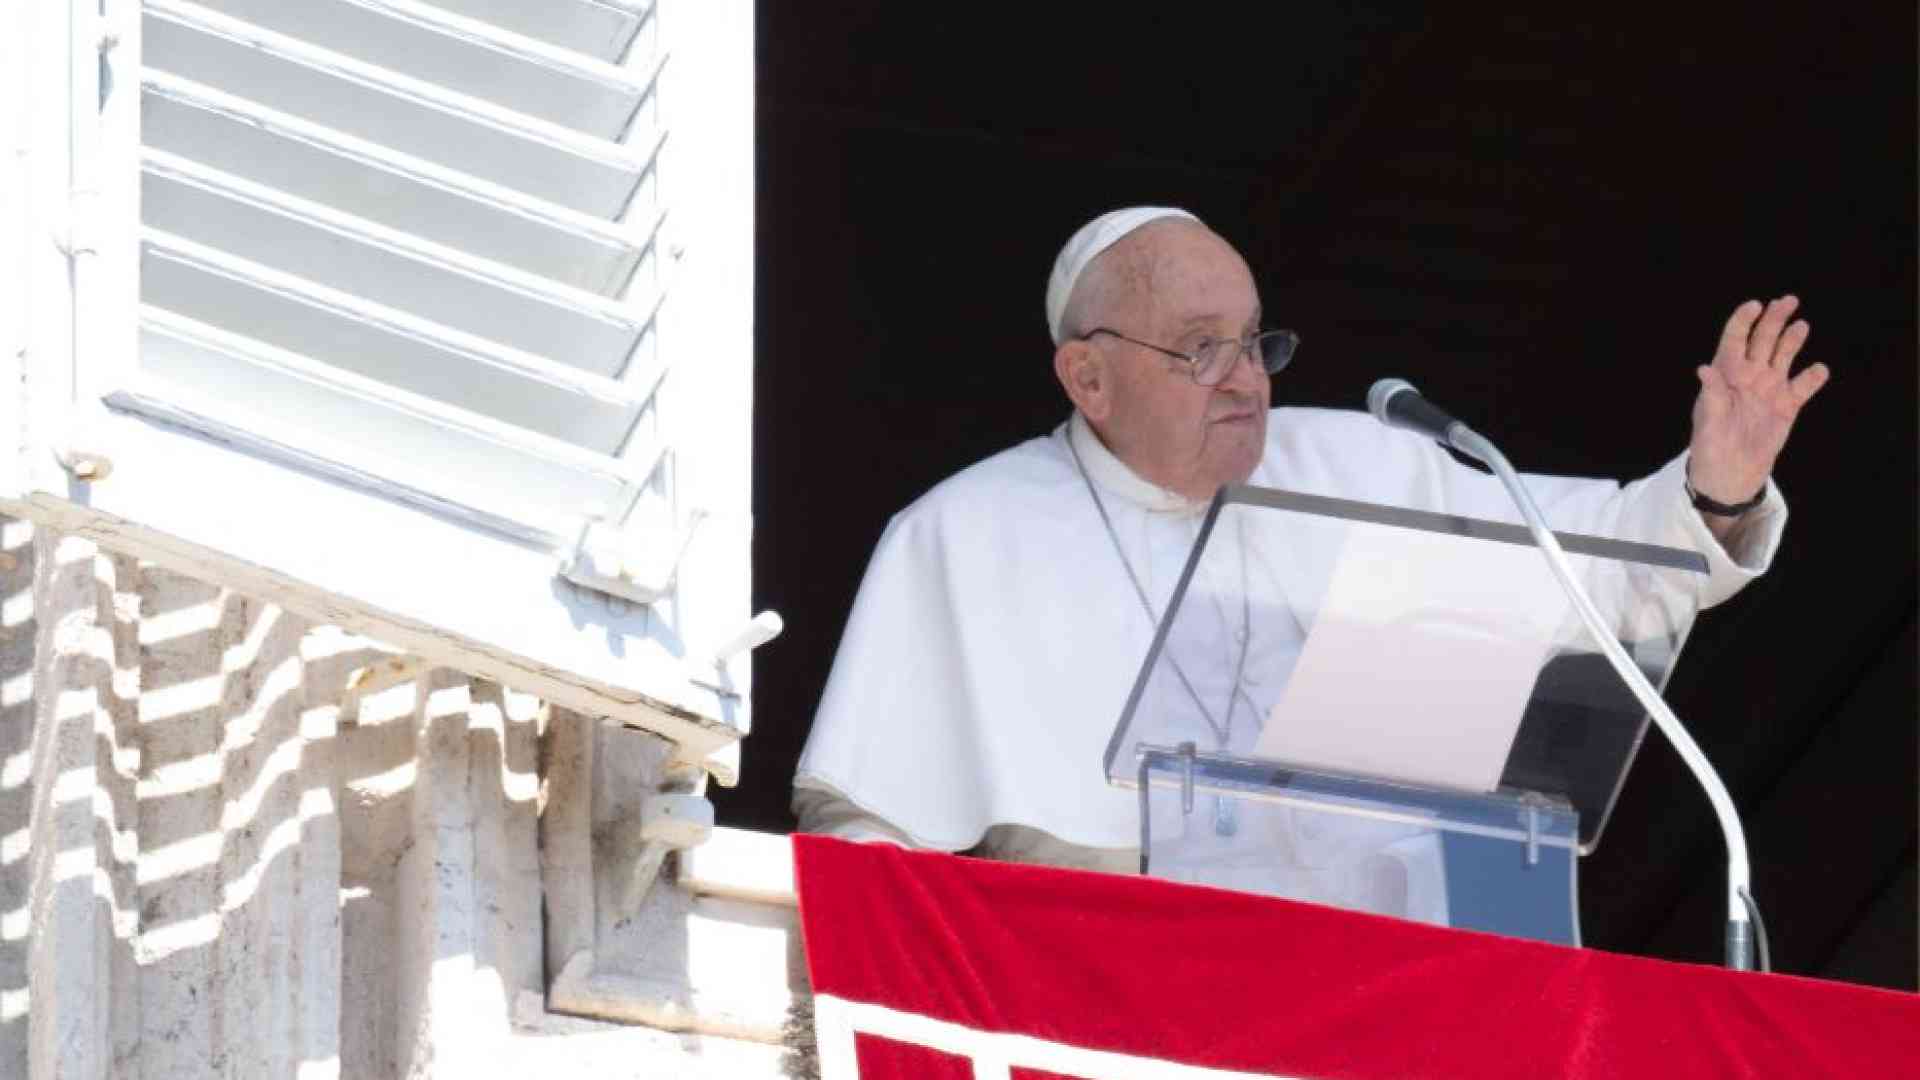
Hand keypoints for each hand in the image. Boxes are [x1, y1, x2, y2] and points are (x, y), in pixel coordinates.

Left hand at [1688, 296, 1829, 505]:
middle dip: (1775, 319)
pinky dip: (1813, 378)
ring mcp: (1769, 388)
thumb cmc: (1710, 446)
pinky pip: (1803, 386)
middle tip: (1788, 301)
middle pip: (1764, 339)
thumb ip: (1712, 395)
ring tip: (1801, 327)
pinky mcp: (1787, 406)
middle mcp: (1749, 375)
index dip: (1744, 320)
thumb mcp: (1708, 422)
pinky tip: (1818, 370)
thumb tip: (1704, 369)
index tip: (1755, 305)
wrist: (1729, 474)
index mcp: (1726, 374)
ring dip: (1793, 339)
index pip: (1734, 339)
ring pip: (1784, 355)